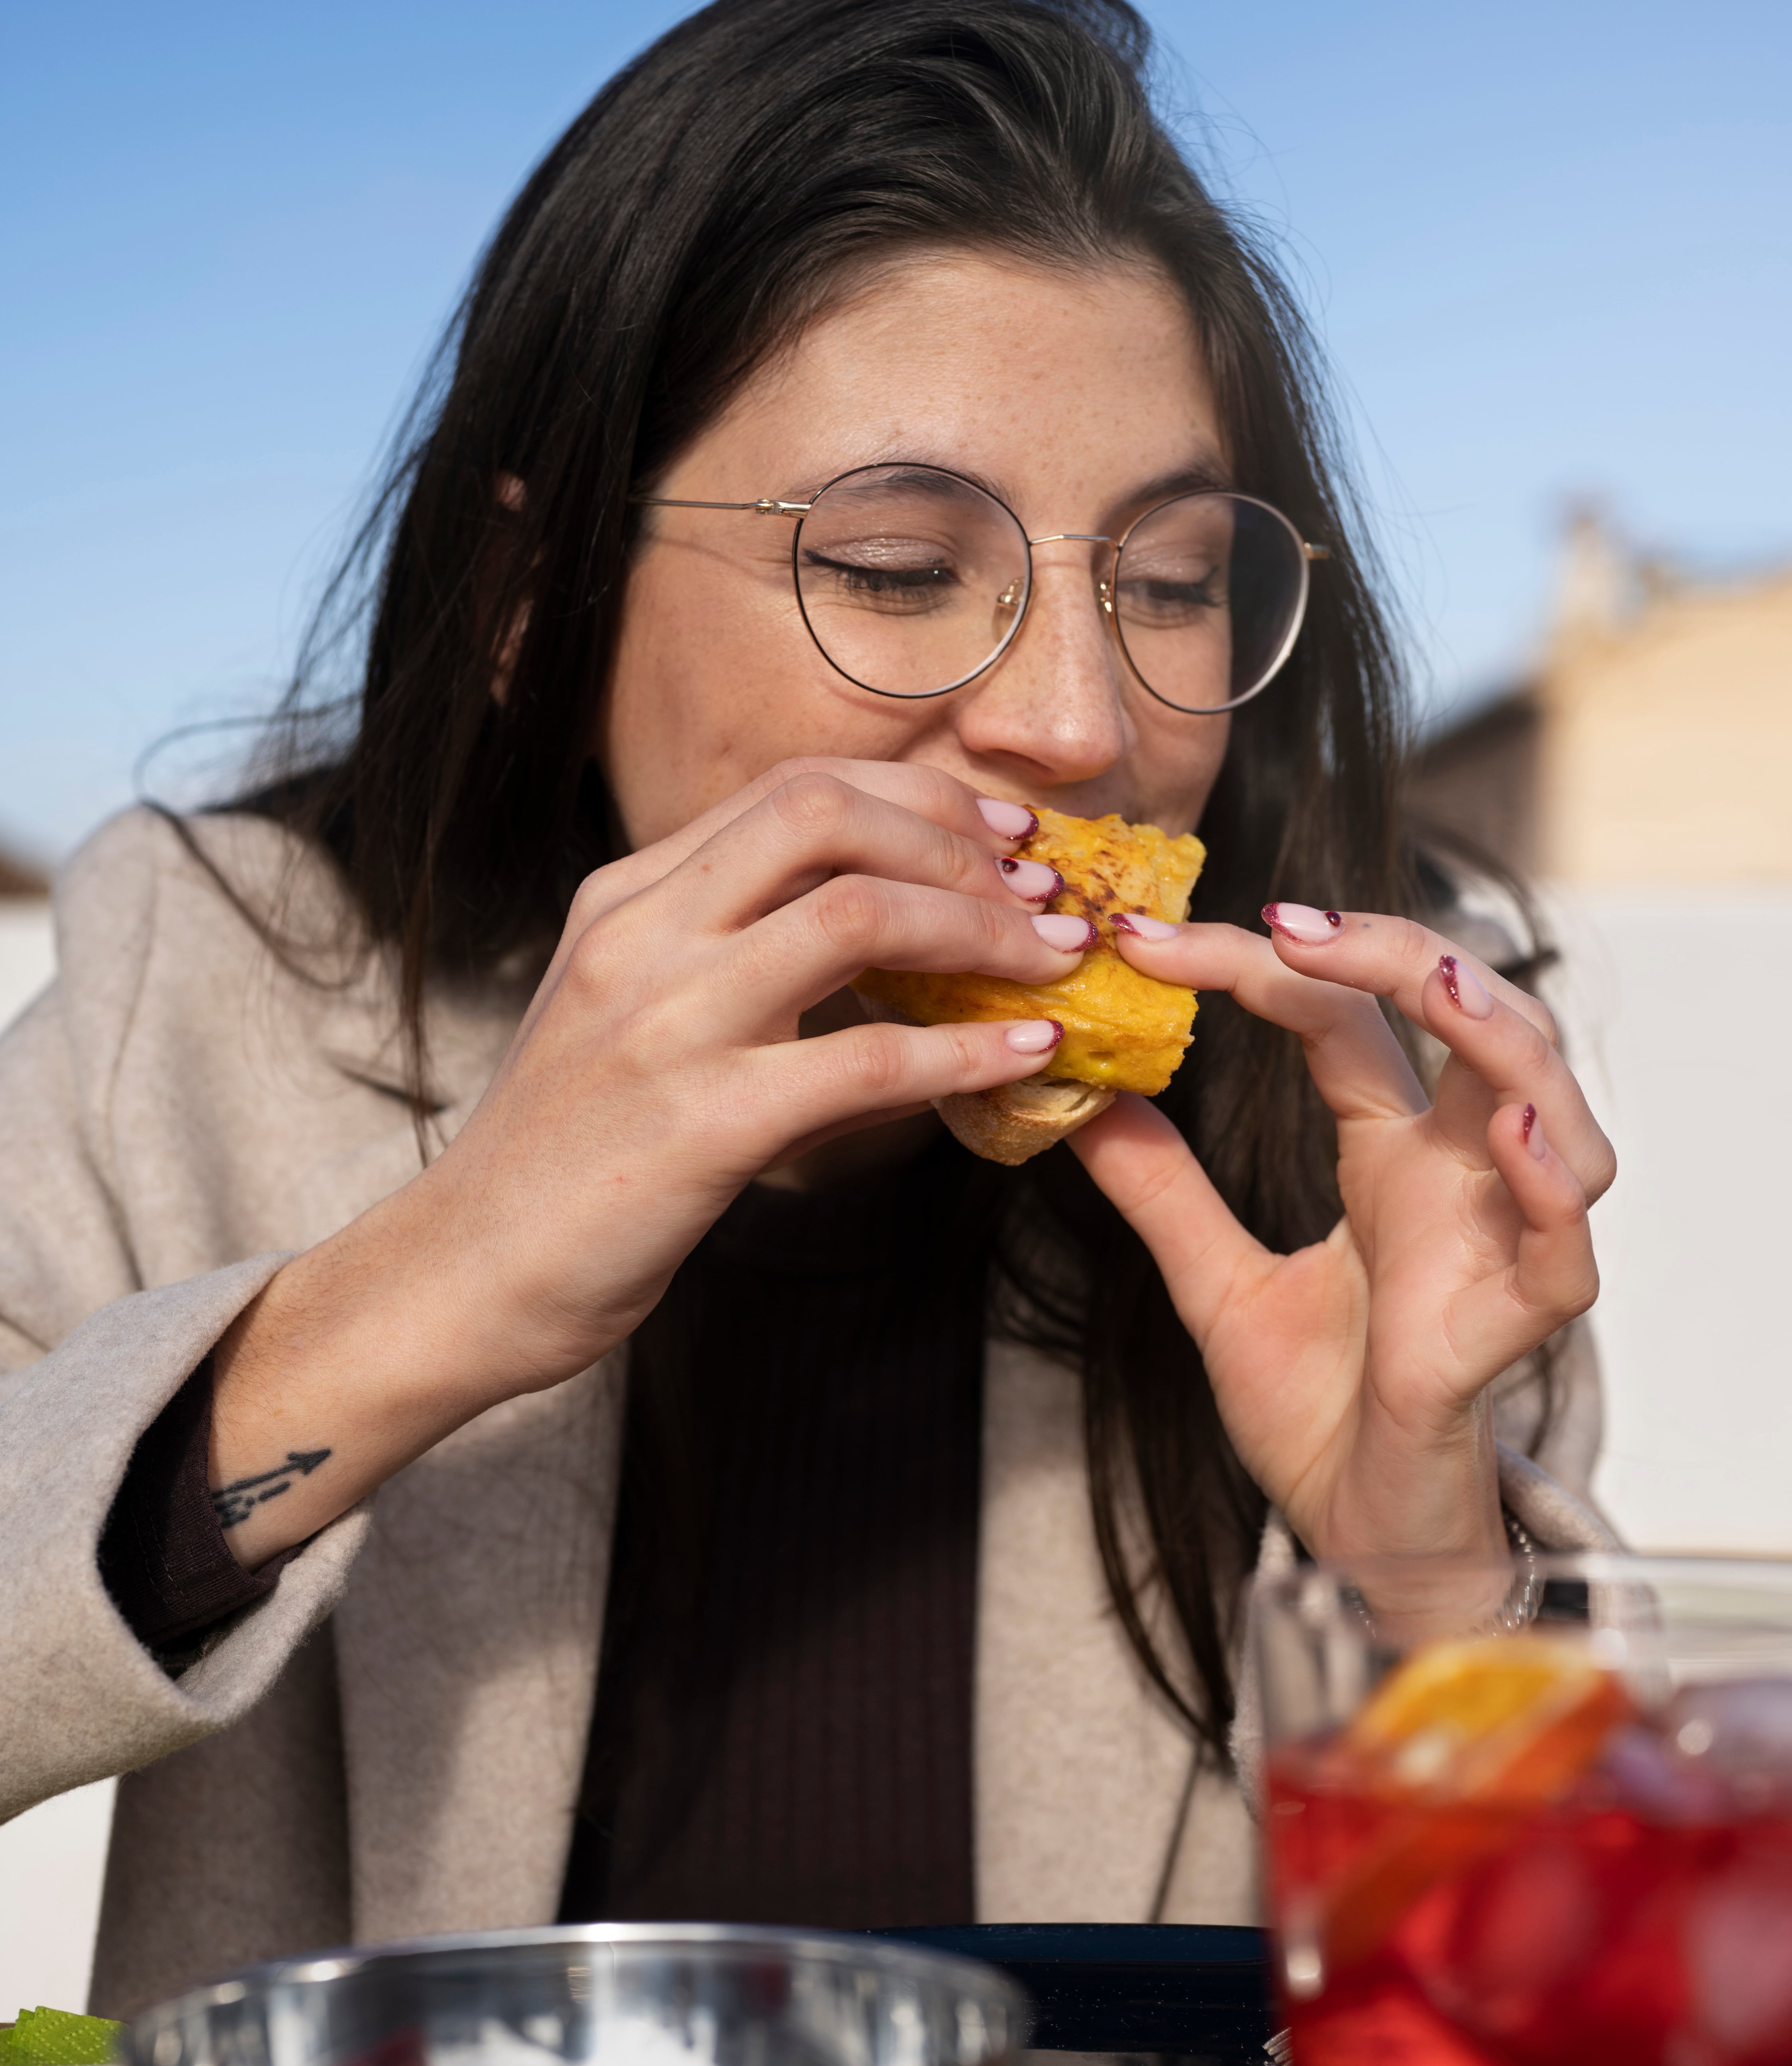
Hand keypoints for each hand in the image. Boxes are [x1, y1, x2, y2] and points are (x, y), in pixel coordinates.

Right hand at [210, 760, 1089, 1557]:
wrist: (465, 1274)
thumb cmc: (568, 1158)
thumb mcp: (636, 1020)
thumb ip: (732, 961)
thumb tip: (883, 939)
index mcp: (625, 900)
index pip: (791, 792)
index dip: (916, 801)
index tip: (998, 840)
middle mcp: (640, 937)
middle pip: (825, 815)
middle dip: (955, 842)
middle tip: (1039, 895)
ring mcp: (665, 1024)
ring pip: (855, 915)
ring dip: (979, 930)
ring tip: (1052, 963)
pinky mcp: (700, 1123)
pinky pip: (865, 1061)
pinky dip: (966, 1054)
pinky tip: (1025, 1057)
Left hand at [1071, 907, 1616, 1564]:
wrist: (1351, 1530)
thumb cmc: (1318, 1408)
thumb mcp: (1213, 1286)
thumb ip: (1163, 1191)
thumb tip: (1085, 1097)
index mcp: (1391, 1153)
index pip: (1344, 1020)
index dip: (1261, 965)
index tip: (1148, 937)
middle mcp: (1459, 1178)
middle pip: (1476, 1025)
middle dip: (1403, 954)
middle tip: (1297, 925)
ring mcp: (1498, 1247)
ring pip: (1551, 1112)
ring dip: (1503, 1040)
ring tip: (1433, 984)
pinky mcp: (1513, 1330)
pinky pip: (1564, 1250)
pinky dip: (1549, 1190)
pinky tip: (1513, 1141)